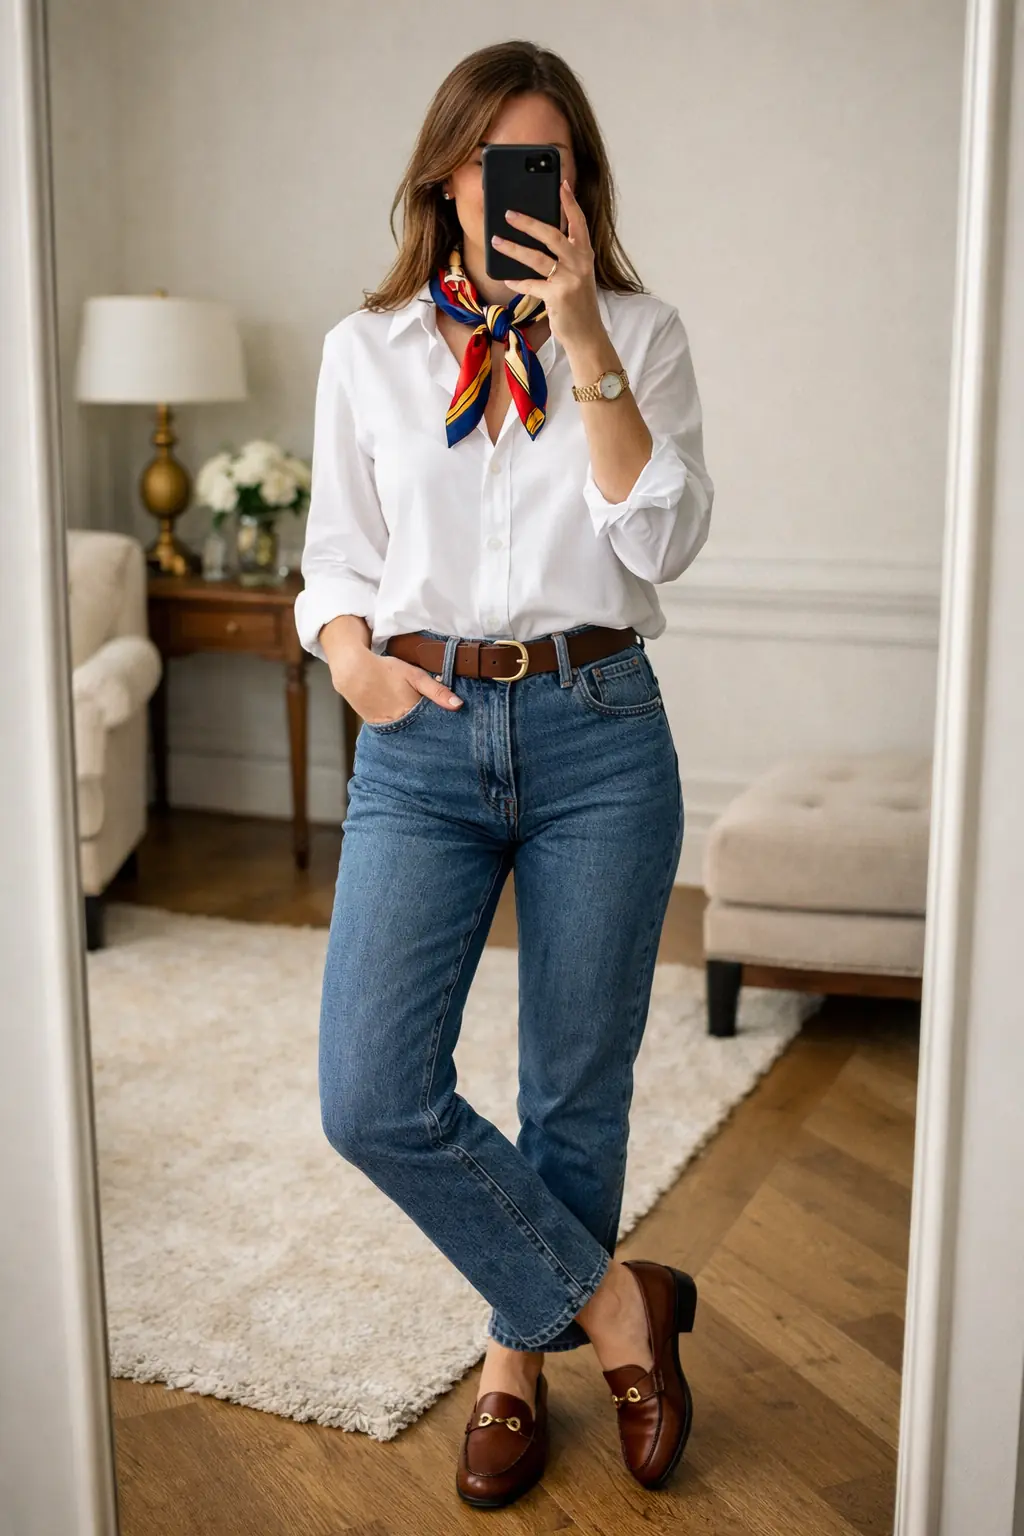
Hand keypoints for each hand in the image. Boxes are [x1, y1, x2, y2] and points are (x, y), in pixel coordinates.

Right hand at [330, 649, 463, 723]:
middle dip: (430, 731)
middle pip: (421, 732)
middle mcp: (401, 724)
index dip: (442, 724)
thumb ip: (437, 691)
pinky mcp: (377, 727)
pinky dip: (401, 730)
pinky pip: (394, 733)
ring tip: (422, 728)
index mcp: (413, 712)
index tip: (452, 726)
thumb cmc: (386, 670)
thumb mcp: (415, 676)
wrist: (353, 672)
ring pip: (408, 734)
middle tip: (439, 730)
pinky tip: (405, 724)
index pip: (434, 725)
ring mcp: (388, 727)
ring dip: (416, 732)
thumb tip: (458, 705)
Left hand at [492, 179, 604, 352]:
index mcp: (585, 254)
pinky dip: (517, 282)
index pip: (579, 222)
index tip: (561, 183)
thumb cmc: (577, 303)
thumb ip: (563, 257)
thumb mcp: (576, 275)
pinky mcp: (557, 296)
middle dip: (528, 222)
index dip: (569, 202)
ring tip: (496, 240)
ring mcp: (569, 279)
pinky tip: (506, 278)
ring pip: (536, 257)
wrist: (586, 334)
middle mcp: (580, 263)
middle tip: (509, 213)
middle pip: (552, 234)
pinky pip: (531, 284)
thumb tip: (534, 241)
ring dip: (513, 248)